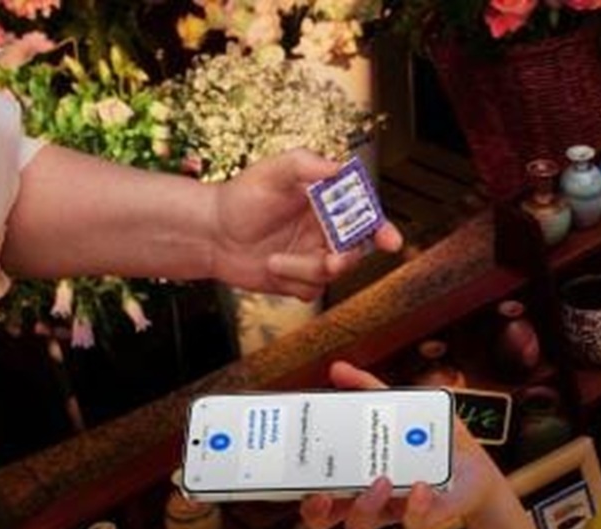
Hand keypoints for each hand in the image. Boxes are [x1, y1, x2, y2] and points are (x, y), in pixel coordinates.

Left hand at [211, 149, 402, 299]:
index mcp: (326, 204)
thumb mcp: (273, 171)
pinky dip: (292, 283)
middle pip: (354, 251)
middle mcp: (323, 231)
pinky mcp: (298, 280)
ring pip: (331, 275)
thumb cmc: (241, 197)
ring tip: (272, 260)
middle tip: (329, 261)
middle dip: (343, 259)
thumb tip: (340, 169)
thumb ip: (306, 164)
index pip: (363, 217)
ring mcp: (312, 256)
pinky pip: (311, 291)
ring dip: (303, 271)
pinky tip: (270, 270)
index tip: (390, 241)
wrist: (210, 233)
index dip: (382, 230)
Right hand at [299, 362, 503, 528]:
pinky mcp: (425, 514)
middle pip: (324, 519)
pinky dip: (415, 505)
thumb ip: (368, 387)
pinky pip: (413, 521)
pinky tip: (421, 485)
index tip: (299, 478)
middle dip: (317, 512)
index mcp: (353, 472)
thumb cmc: (428, 438)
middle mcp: (365, 495)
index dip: (302, 493)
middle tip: (323, 493)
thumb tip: (337, 368)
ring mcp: (392, 508)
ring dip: (364, 505)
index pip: (315, 489)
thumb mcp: (400, 405)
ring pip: (361, 524)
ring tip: (380, 479)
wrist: (474, 467)